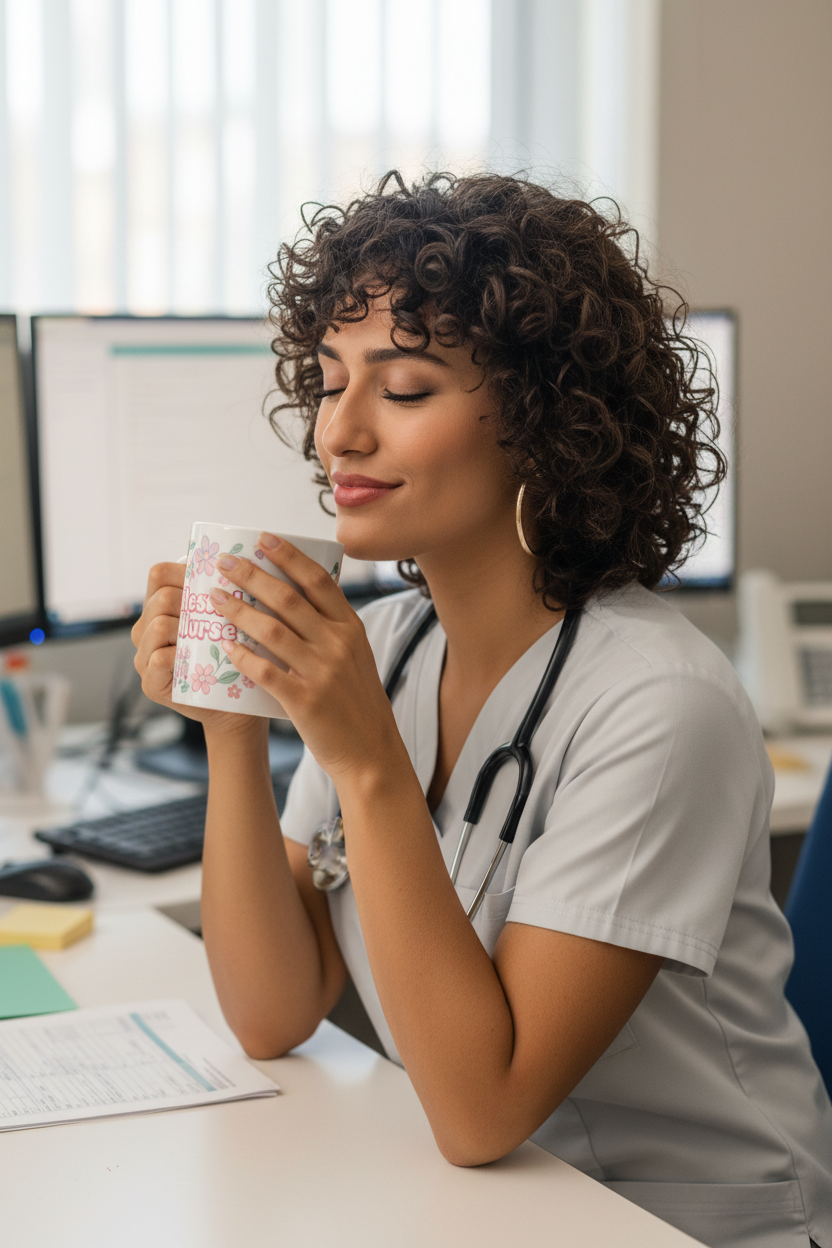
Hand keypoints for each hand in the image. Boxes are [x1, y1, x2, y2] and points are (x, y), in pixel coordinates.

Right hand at [131, 561, 263, 740]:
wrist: (241, 707)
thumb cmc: (239, 657)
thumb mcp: (230, 619)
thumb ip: (225, 593)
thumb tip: (247, 557)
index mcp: (161, 608)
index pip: (158, 573)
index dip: (184, 571)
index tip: (215, 578)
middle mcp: (145, 630)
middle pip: (160, 597)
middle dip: (192, 600)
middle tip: (221, 612)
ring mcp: (145, 657)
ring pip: (158, 624)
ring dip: (188, 626)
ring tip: (213, 634)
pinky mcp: (151, 684)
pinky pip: (159, 657)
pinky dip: (181, 654)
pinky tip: (202, 658)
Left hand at [206, 534, 404, 778]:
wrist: (371, 751)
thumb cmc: (356, 701)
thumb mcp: (356, 655)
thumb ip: (332, 626)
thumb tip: (300, 592)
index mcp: (350, 628)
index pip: (318, 580)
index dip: (288, 556)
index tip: (263, 539)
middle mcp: (337, 644)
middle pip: (287, 598)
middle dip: (251, 575)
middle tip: (223, 562)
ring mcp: (321, 672)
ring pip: (270, 630)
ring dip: (237, 610)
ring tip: (213, 598)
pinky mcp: (304, 700)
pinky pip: (264, 671)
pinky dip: (241, 655)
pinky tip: (223, 646)